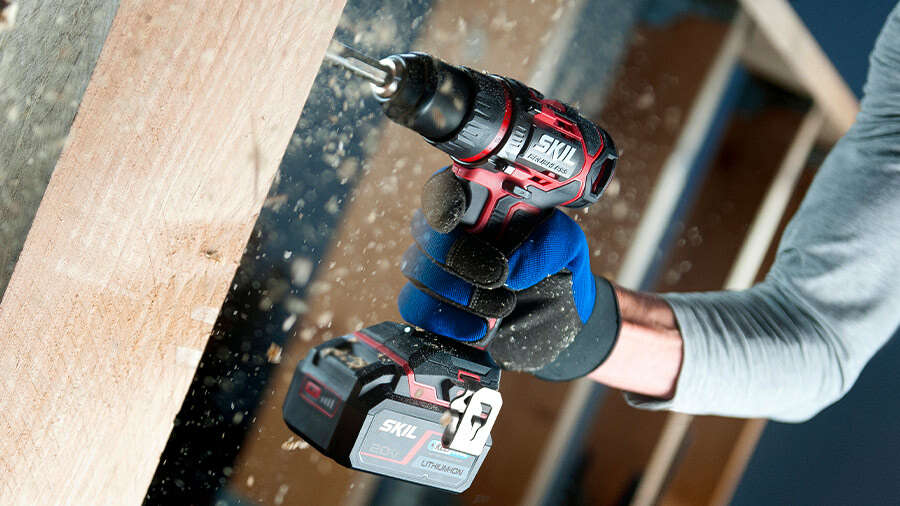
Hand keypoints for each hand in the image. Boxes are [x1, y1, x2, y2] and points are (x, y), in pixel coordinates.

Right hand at [397, 174, 620, 378]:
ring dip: (456, 293)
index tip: (452, 221)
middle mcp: (448, 231)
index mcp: (476, 202)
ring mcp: (435, 269)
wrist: (553, 315)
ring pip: (417, 272)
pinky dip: (445, 321)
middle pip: (424, 233)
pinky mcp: (431, 308)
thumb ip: (547, 244)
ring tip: (502, 308)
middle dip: (456, 256)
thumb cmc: (555, 267)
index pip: (443, 190)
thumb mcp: (565, 246)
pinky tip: (480, 329)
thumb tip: (512, 267)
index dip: (441, 202)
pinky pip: (417, 310)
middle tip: (497, 278)